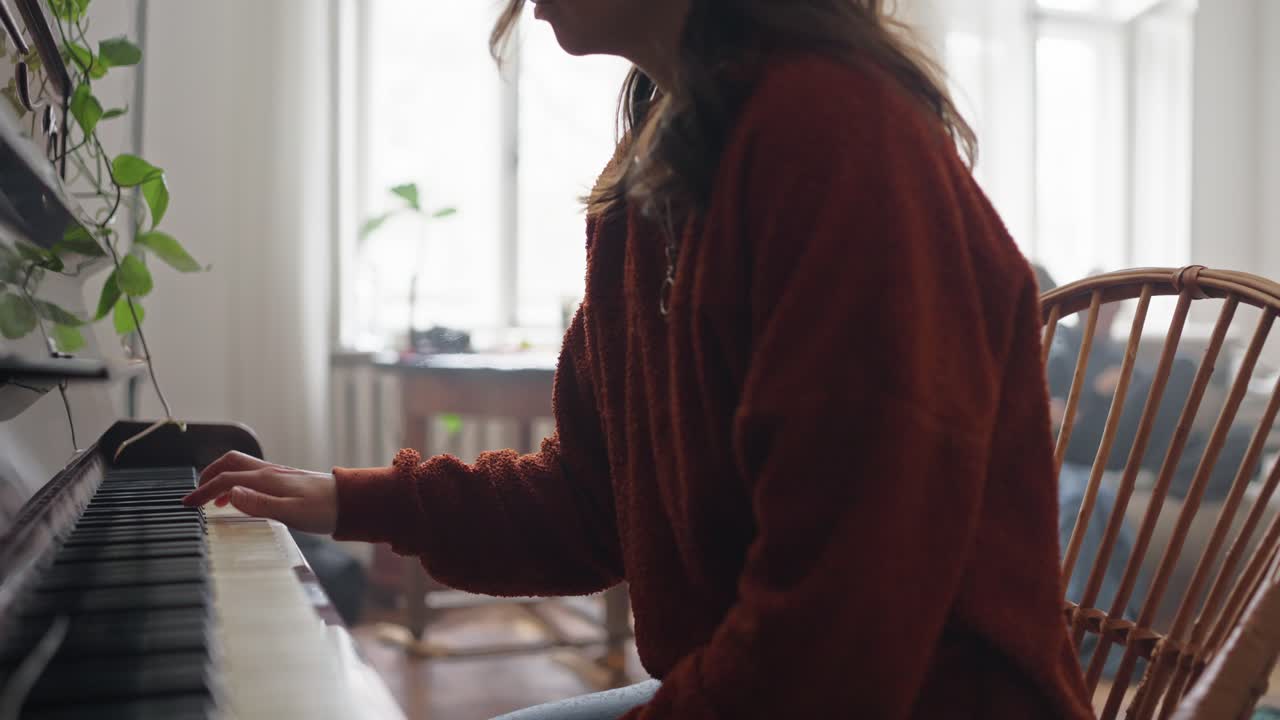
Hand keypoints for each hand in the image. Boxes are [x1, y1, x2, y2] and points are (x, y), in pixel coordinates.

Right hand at [181, 451, 338, 533]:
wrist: (351, 502)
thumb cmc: (324, 510)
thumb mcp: (290, 513)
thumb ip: (258, 504)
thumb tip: (229, 494)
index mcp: (267, 479)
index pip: (225, 480)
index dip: (202, 491)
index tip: (187, 504)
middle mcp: (270, 472)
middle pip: (230, 463)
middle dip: (208, 475)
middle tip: (196, 495)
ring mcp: (278, 474)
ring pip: (241, 467)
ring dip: (222, 478)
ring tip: (212, 500)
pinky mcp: (285, 480)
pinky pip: (252, 475)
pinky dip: (237, 483)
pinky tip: (240, 499)